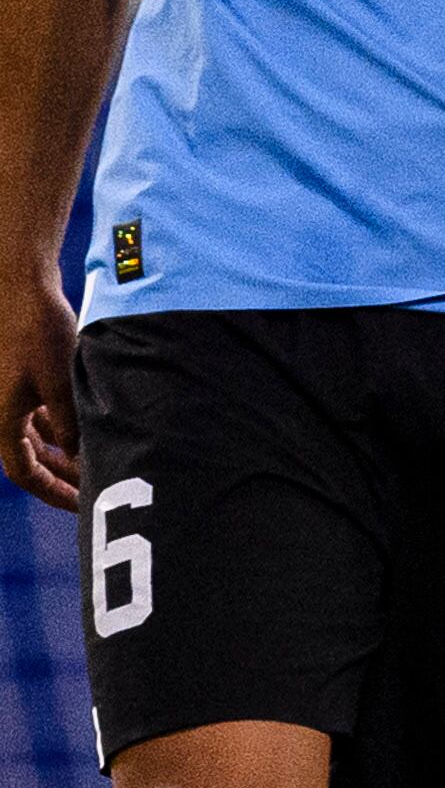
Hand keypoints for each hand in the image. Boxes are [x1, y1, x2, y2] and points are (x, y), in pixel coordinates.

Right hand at [5, 270, 74, 511]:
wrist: (15, 284)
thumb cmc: (35, 330)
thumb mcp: (59, 383)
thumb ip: (69, 424)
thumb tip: (81, 458)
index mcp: (0, 420)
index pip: (24, 473)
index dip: (53, 492)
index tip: (81, 504)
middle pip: (28, 458)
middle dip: (60, 475)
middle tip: (92, 488)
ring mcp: (3, 395)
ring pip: (32, 437)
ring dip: (59, 452)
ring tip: (93, 462)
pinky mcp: (13, 378)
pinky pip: (32, 415)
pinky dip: (54, 426)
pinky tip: (81, 429)